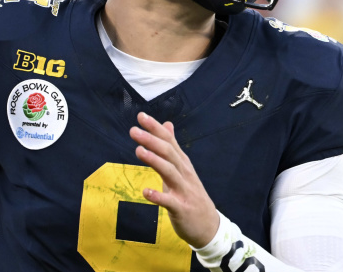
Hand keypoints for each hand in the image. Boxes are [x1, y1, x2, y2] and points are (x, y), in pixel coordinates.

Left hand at [130, 112, 219, 248]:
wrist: (208, 225)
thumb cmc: (191, 194)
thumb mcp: (183, 168)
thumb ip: (172, 147)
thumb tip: (167, 124)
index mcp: (183, 163)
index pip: (169, 141)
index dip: (156, 128)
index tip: (140, 116)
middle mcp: (184, 173)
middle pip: (169, 153)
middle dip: (151, 140)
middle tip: (133, 130)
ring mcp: (184, 191)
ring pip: (170, 172)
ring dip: (154, 161)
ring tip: (138, 151)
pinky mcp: (181, 208)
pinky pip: (169, 202)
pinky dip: (158, 196)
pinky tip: (145, 192)